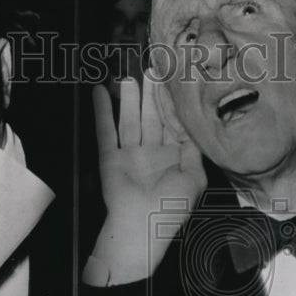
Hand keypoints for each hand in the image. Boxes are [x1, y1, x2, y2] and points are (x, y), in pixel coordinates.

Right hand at [90, 74, 205, 282]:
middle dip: (151, 95)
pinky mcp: (110, 158)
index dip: (172, 103)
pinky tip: (99, 92)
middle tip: (152, 69)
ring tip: (129, 76)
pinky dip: (101, 111)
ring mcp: (130, 155)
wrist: (142, 226)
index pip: (173, 124)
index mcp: (173, 158)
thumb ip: (194, 151)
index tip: (172, 80)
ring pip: (129, 120)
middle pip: (151, 117)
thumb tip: (193, 127)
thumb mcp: (195, 178)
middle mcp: (152, 153)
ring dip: (129, 99)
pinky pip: (105, 130)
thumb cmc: (172, 206)